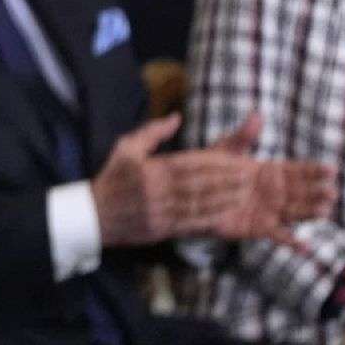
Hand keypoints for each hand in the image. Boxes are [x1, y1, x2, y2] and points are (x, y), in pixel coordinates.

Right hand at [91, 113, 336, 247]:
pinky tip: (226, 213)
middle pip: (198, 185)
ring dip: (224, 200)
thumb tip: (176, 117)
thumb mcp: (125, 148)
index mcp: (150, 170)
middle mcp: (156, 191)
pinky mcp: (163, 228)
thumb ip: (152, 132)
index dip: (214, 164)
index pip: (188, 165)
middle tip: (249, 177)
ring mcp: (160, 211)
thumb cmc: (113, 178)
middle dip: (226, 182)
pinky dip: (210, 218)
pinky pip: (191, 223)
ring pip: (198, 205)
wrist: (94, 215)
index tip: (236, 162)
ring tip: (244, 194)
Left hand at [191, 113, 336, 238]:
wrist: (194, 194)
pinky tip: (306, 247)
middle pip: (302, 192)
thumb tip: (258, 114)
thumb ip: (243, 136)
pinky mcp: (260, 228)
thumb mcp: (227, 151)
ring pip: (296, 212)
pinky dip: (292, 242)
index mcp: (271, 172)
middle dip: (318, 192)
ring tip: (325, 212)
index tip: (331, 169)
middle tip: (332, 192)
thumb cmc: (212, 169)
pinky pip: (279, 236)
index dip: (314, 170)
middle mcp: (276, 192)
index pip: (298, 170)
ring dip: (311, 213)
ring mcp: (270, 211)